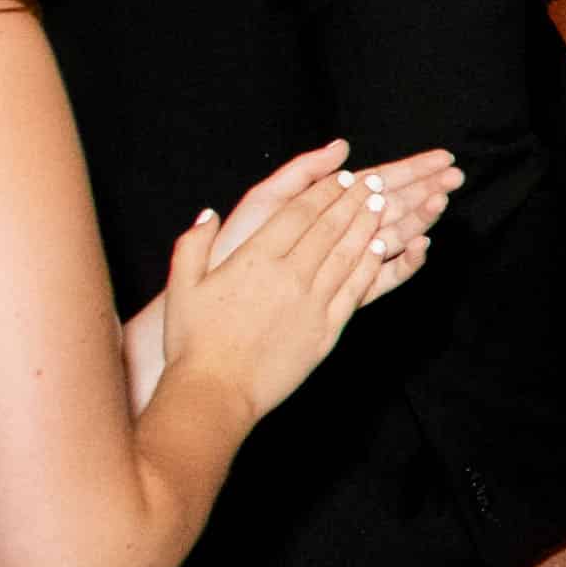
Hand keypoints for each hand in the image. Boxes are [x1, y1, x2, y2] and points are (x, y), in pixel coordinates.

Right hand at [148, 140, 444, 424]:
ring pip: (348, 255)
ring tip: (382, 205)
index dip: (324, 191)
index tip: (342, 175)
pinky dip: (371, 267)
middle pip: (330, 228)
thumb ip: (193, 244)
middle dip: (354, 201)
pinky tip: (381, 251)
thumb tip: (208, 214)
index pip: (299, 214)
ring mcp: (312, 304)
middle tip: (372, 182)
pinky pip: (355, 291)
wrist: (217, 391)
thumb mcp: (183, 286)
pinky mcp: (327, 331)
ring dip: (368, 227)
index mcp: (254, 260)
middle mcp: (289, 276)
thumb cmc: (193, 340)